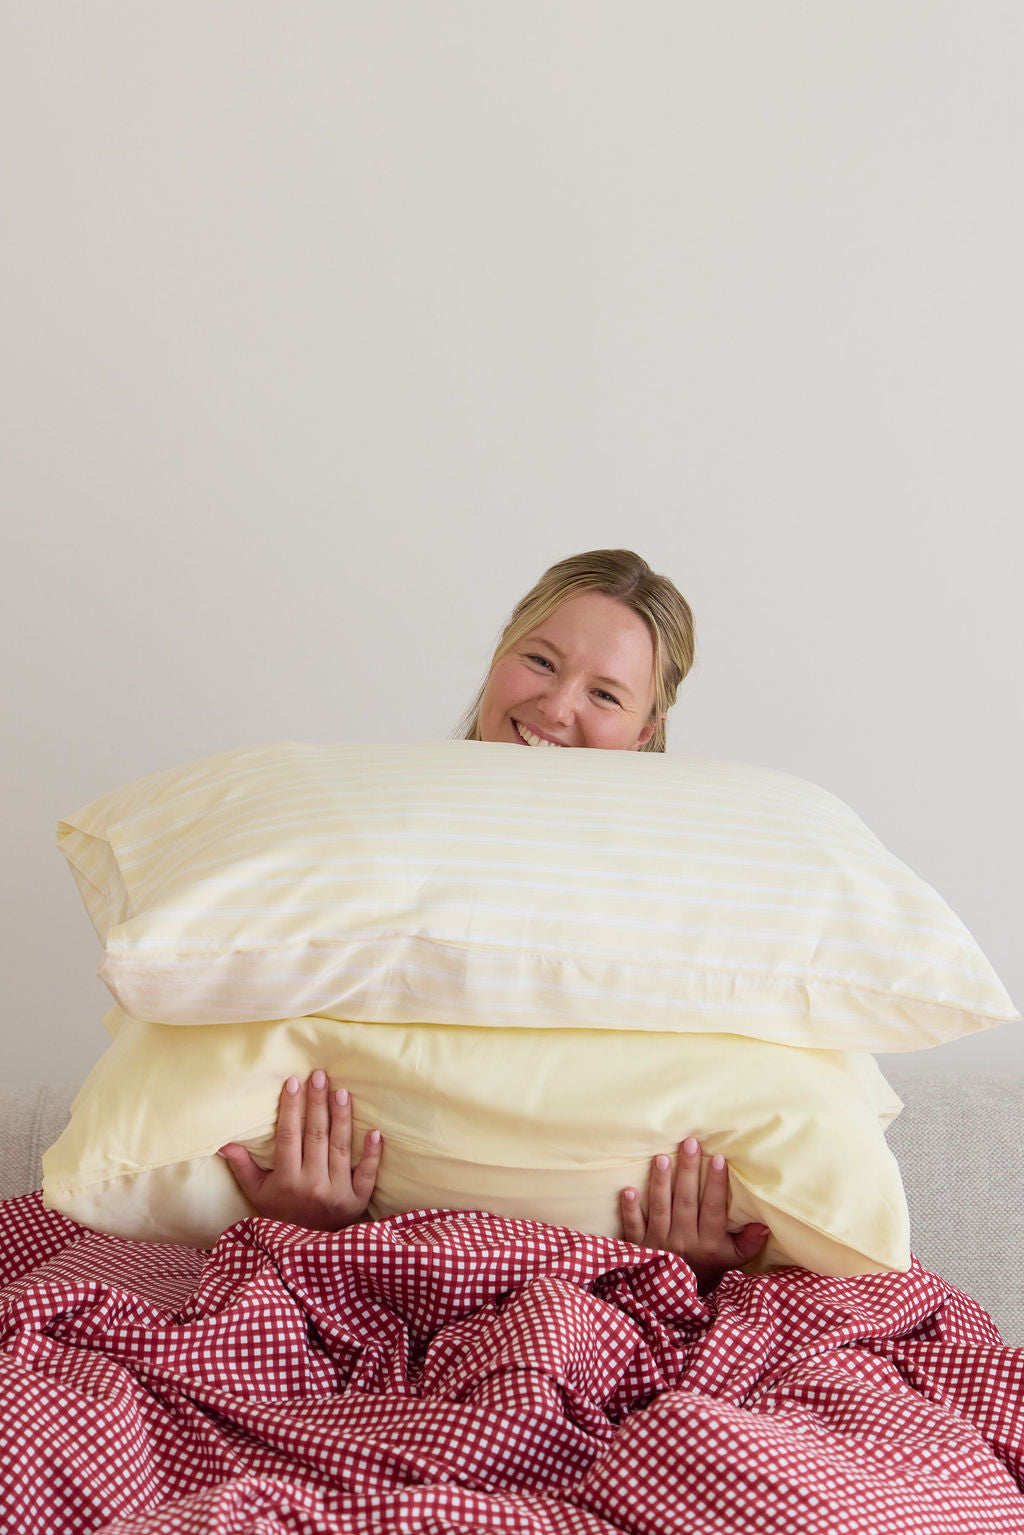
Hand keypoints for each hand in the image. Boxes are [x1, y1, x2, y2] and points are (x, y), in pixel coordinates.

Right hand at [218, 1070, 382, 1229]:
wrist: (307, 1252)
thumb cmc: (281, 1215)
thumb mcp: (258, 1194)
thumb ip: (243, 1167)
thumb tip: (224, 1142)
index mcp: (287, 1181)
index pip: (289, 1137)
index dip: (291, 1109)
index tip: (294, 1082)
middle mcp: (313, 1185)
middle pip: (316, 1136)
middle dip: (318, 1103)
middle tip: (321, 1075)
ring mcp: (337, 1193)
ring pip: (341, 1148)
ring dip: (342, 1118)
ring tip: (342, 1092)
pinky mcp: (357, 1201)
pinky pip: (367, 1174)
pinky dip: (372, 1154)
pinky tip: (375, 1131)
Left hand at [619, 1136, 769, 1292]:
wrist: (674, 1301)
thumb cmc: (706, 1270)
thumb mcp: (731, 1260)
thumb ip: (748, 1243)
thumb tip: (764, 1224)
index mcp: (708, 1243)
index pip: (714, 1209)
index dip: (717, 1185)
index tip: (719, 1159)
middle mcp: (683, 1241)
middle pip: (686, 1202)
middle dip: (688, 1172)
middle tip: (690, 1143)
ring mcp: (659, 1243)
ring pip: (660, 1208)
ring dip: (660, 1183)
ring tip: (661, 1158)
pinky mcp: (639, 1246)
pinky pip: (634, 1226)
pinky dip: (630, 1209)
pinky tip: (627, 1190)